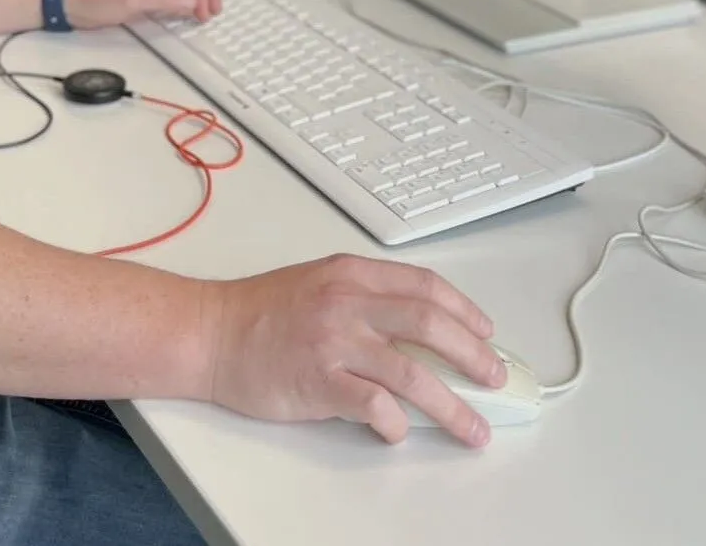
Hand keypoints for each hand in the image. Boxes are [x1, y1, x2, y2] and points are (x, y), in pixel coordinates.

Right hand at [199, 253, 502, 447]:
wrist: (210, 331)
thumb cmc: (260, 311)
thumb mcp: (318, 284)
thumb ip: (364, 299)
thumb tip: (419, 332)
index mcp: (349, 273)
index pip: (423, 285)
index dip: (464, 310)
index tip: (485, 333)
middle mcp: (346, 302)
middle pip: (429, 323)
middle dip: (472, 355)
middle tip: (494, 378)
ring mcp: (333, 341)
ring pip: (412, 372)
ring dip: (452, 406)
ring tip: (473, 429)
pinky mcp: (318, 381)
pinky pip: (374, 404)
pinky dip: (395, 422)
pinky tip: (399, 430)